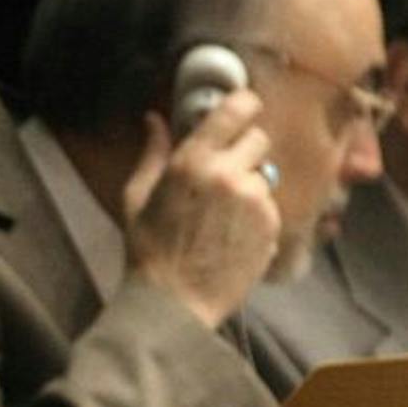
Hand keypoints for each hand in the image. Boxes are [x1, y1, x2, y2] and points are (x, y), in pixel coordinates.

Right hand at [123, 98, 279, 328]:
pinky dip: (258, 216)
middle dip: (245, 151)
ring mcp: (255, 201)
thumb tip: (154, 118)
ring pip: (265, 176)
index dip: (244, 104)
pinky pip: (270, 207)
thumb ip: (151, 154)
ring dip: (250, 187)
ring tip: (226, 215)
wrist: (175, 303)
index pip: (237, 109)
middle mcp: (229, 174)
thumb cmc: (149, 250)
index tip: (242, 109)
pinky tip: (234, 235)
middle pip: (259, 139)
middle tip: (225, 173)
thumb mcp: (136, 198)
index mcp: (193, 160)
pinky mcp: (271, 226)